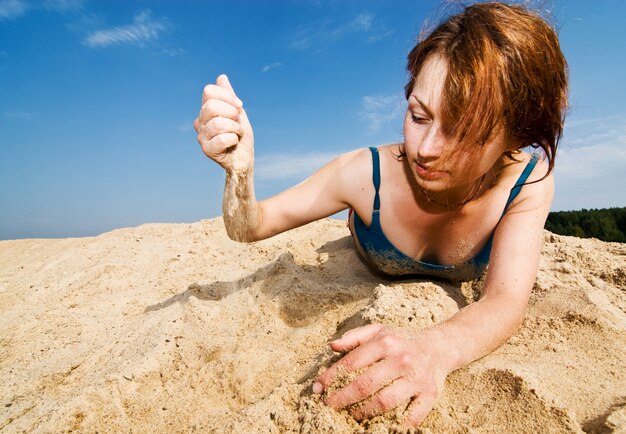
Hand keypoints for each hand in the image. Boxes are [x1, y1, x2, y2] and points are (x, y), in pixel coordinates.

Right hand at [194, 74, 253, 171]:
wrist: (244, 159)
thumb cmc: (241, 137)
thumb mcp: (238, 113)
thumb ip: (229, 97)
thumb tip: (221, 77)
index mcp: (206, 110)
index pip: (209, 91)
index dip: (227, 96)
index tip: (238, 106)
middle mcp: (200, 122)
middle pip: (211, 106)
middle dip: (232, 113)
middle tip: (238, 122)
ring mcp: (201, 136)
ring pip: (218, 124)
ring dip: (235, 128)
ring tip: (237, 134)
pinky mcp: (206, 150)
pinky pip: (222, 139)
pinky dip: (234, 140)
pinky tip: (233, 144)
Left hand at [313, 323, 450, 426]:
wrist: (439, 347)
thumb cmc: (402, 340)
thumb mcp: (379, 330)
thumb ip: (355, 337)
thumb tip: (332, 346)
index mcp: (386, 342)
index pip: (352, 362)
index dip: (331, 377)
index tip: (317, 389)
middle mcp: (401, 359)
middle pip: (365, 385)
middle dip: (342, 398)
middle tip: (328, 407)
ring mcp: (416, 378)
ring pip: (384, 402)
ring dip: (363, 413)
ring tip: (350, 416)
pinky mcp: (430, 395)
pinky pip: (412, 416)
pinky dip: (396, 425)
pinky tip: (379, 428)